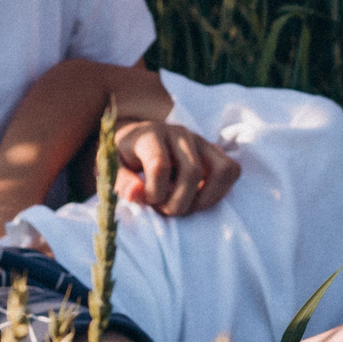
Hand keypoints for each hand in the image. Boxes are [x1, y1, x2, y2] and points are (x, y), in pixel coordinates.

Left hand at [111, 120, 239, 216]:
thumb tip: (137, 195)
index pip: (160, 165)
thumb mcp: (110, 167)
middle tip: (164, 209)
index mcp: (150, 134)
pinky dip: (220, 191)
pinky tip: (198, 198)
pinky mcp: (213, 150)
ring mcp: (200, 140)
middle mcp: (179, 132)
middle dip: (179, 202)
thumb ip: (120, 182)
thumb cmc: (122, 157)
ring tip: (185, 205)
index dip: (154, 193)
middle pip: (193, 172)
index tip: (145, 202)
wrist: (135, 138)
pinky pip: (231, 170)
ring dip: (205, 198)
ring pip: (222, 170)